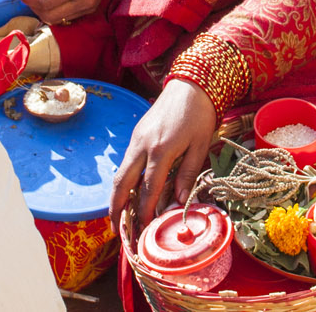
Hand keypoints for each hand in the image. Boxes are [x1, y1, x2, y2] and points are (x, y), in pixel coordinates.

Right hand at [110, 78, 219, 232]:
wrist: (191, 84)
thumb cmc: (199, 116)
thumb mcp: (199, 147)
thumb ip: (187, 175)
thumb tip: (179, 203)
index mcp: (161, 150)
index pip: (148, 189)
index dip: (144, 212)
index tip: (143, 230)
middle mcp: (143, 145)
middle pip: (122, 182)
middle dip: (116, 208)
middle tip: (117, 230)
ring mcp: (136, 139)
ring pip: (120, 172)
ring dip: (116, 196)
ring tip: (117, 217)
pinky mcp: (136, 135)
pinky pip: (126, 162)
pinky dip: (123, 181)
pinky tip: (128, 193)